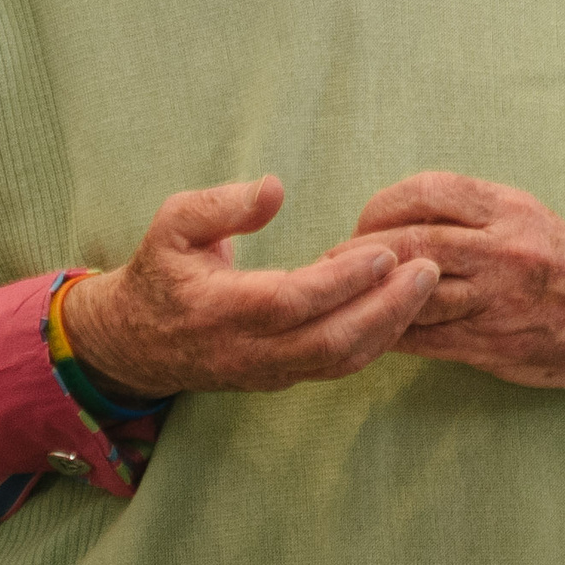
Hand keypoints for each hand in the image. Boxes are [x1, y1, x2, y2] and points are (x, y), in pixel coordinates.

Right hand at [60, 176, 441, 397]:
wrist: (137, 342)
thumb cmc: (160, 272)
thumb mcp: (173, 224)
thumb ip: (220, 205)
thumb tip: (274, 188)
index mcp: (219, 309)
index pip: (291, 301)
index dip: (342, 281)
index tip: (384, 252)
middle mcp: (247, 349)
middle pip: (328, 340)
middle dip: (385, 307)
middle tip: (428, 269)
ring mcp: (268, 370)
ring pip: (340, 360)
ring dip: (390, 326)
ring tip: (427, 286)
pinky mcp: (283, 377)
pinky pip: (337, 366)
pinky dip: (376, 341)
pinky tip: (403, 309)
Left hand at [349, 172, 564, 395]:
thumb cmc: (562, 263)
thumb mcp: (523, 218)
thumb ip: (467, 214)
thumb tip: (394, 219)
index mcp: (508, 209)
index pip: (425, 192)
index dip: (381, 207)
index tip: (363, 224)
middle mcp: (503, 249)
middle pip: (410, 242)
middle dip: (360, 253)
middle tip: (332, 263)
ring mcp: (497, 299)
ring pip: (411, 293)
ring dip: (367, 296)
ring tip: (342, 298)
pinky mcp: (491, 343)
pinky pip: (424, 337)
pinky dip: (388, 333)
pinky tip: (370, 330)